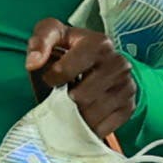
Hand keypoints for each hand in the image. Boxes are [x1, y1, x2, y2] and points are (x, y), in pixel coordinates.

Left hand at [24, 20, 136, 140]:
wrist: (95, 65)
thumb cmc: (69, 50)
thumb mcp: (52, 35)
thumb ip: (39, 42)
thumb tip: (33, 62)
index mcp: (99, 43)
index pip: (66, 70)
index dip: (52, 78)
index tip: (51, 77)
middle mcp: (118, 63)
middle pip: (81, 97)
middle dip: (64, 100)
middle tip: (63, 94)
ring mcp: (126, 86)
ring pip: (92, 115)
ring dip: (75, 116)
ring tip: (72, 105)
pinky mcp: (129, 107)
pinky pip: (104, 128)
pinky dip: (89, 127)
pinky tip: (84, 116)